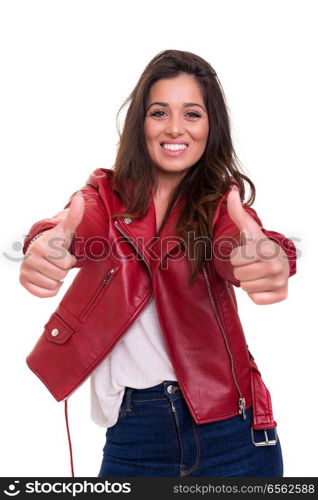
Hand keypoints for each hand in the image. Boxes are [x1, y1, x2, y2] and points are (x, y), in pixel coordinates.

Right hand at [19, 191, 84, 297]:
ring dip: (57, 279)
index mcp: (41, 246)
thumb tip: (79, 197)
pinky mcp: (23, 281)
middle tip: (57, 261)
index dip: (70, 260)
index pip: (66, 264)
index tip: (63, 253)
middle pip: (60, 275)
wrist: (42, 248)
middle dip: (63, 269)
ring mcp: (25, 270)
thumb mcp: (66, 229)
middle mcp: (30, 258)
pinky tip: (47, 277)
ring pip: (53, 285)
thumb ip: (74, 216)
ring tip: (52, 267)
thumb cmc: (56, 241)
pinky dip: (50, 290)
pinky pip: (44, 294)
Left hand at [227, 185, 289, 304]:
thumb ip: (237, 211)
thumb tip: (231, 189)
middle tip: (250, 264)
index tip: (246, 253)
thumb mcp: (247, 228)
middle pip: (239, 275)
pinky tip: (262, 284)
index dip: (236, 256)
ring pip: (246, 287)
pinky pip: (256, 299)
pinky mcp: (281, 295)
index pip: (235, 260)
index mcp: (267, 248)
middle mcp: (277, 265)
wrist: (277, 260)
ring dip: (248, 281)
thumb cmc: (258, 244)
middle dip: (241, 270)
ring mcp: (280, 281)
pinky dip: (256, 293)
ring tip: (256, 273)